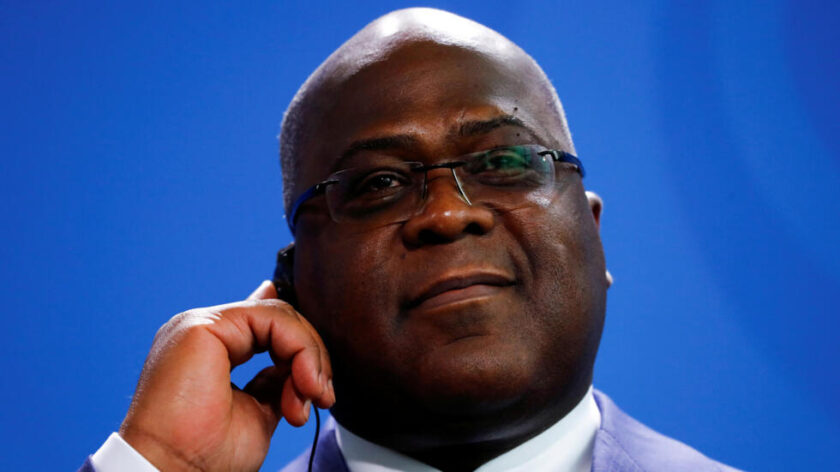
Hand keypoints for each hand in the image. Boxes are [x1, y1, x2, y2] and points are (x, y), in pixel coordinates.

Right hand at [119, 280, 334, 471]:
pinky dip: (299, 347)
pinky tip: (303, 384)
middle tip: (321, 398)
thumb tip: (297, 349)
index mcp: (211, 346)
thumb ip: (276, 377)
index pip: (267, 324)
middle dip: (311, 357)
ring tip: (312, 396)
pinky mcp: (203, 326)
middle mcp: (203, 329)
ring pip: (278, 315)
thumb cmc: (205, 455)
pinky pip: (270, 317)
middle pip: (278, 318)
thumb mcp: (260, 409)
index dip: (302, 347)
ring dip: (309, 356)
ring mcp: (200, 324)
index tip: (320, 393)